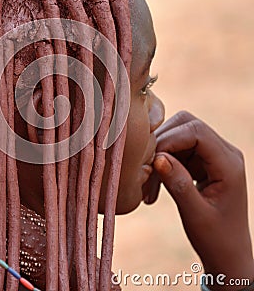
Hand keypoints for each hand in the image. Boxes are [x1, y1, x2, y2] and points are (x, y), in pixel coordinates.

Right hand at [153, 111, 253, 289]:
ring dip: (159, 152)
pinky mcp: (201, 160)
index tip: (151, 160)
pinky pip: (176, 148)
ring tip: (149, 183)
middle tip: (148, 168)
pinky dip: (162, 161)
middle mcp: (223, 153)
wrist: (227, 253)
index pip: (196, 132)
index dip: (169, 139)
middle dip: (162, 141)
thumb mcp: (195, 215)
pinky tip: (155, 184)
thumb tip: (157, 157)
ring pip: (178, 134)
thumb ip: (178, 183)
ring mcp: (212, 155)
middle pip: (187, 124)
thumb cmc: (216, 239)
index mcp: (229, 164)